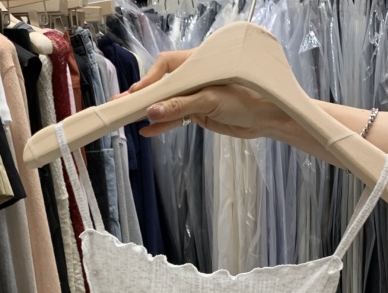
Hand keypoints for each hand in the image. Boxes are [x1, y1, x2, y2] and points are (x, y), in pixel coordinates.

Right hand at [129, 50, 283, 139]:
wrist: (267, 117)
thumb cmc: (246, 99)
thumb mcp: (211, 101)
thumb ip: (181, 107)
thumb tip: (152, 112)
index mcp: (198, 64)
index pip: (166, 66)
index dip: (150, 79)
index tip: (136, 93)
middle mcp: (194, 78)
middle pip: (162, 84)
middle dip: (143, 95)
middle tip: (120, 104)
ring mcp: (195, 96)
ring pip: (167, 103)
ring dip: (149, 111)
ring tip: (126, 119)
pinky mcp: (198, 113)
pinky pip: (176, 118)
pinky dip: (162, 125)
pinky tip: (147, 131)